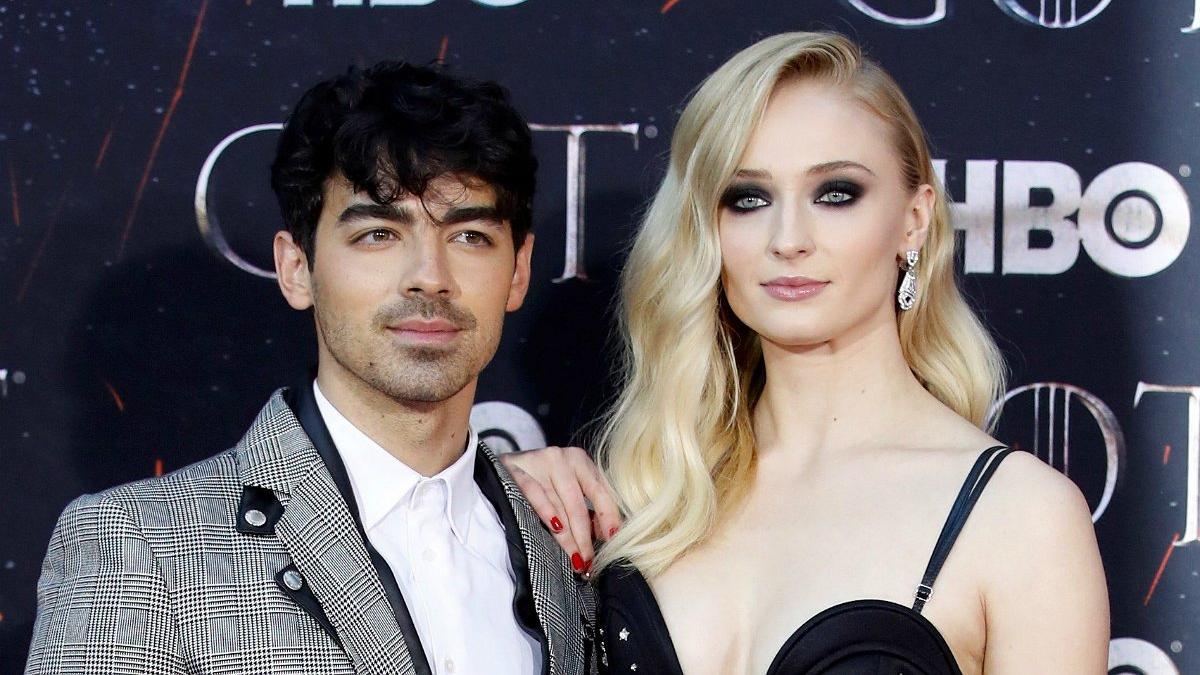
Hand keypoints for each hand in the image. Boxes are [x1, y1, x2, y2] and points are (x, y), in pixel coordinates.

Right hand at [499, 446, 621, 574]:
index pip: (600, 492)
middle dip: (584, 537)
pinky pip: (534, 494)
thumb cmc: (542, 481)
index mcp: (580, 461)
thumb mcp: (568, 487)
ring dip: (567, 537)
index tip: (613, 540)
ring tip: (575, 559)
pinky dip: (547, 513)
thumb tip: (605, 535)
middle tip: (588, 561)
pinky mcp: (516, 469)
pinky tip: (556, 529)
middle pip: (578, 504)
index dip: (608, 517)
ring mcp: (538, 461)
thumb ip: (587, 507)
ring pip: (558, 505)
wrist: (504, 466)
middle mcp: (561, 458)